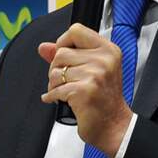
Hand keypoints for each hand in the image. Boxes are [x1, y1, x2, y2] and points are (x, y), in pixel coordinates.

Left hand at [38, 23, 132, 157]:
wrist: (114, 126)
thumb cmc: (104, 99)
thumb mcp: (92, 70)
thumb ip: (68, 55)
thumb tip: (43, 47)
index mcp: (108, 50)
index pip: (76, 30)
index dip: (63, 43)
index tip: (64, 57)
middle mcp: (104, 60)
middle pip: (61, 53)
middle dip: (56, 69)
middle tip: (65, 81)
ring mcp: (95, 75)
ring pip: (56, 71)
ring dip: (54, 84)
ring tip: (65, 91)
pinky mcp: (84, 91)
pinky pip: (55, 89)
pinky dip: (52, 96)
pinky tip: (60, 99)